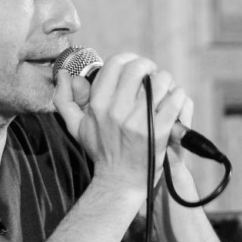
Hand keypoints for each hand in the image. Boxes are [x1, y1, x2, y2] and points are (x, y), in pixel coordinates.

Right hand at [53, 53, 189, 192]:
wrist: (120, 182)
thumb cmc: (100, 151)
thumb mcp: (76, 126)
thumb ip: (65, 99)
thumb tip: (63, 75)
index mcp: (98, 104)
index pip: (116, 63)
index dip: (129, 59)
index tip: (135, 68)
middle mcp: (117, 110)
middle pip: (138, 67)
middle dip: (149, 67)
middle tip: (151, 77)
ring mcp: (139, 121)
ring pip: (160, 80)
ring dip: (165, 81)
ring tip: (163, 89)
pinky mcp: (160, 131)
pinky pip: (175, 98)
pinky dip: (178, 95)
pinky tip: (173, 101)